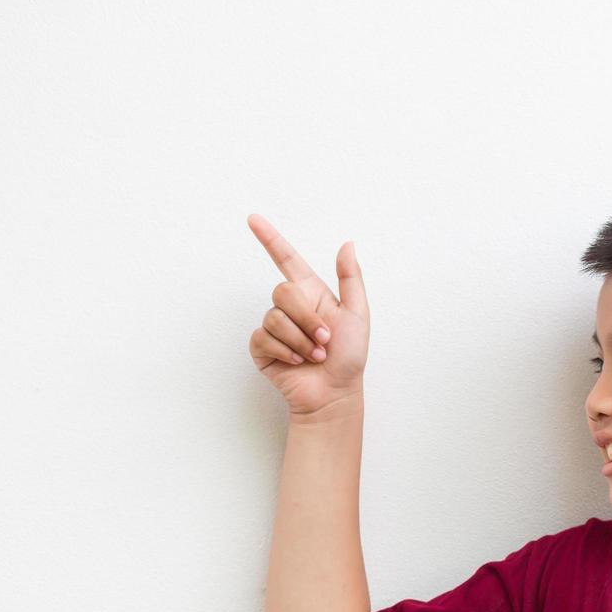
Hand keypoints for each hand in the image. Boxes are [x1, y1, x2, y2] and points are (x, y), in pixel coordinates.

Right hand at [246, 213, 369, 417]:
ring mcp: (274, 327)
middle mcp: (291, 307)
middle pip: (283, 291)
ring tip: (315, 355)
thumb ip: (351, 278)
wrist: (334, 392)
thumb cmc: (349, 357)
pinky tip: (298, 362)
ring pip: (274, 317)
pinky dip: (286, 351)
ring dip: (300, 340)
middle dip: (306, 318)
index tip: (253, 219)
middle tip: (324, 339)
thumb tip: (347, 244)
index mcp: (311, 293)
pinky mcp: (262, 348)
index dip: (270, 238)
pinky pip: (264, 338)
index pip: (286, 259)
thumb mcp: (358, 314)